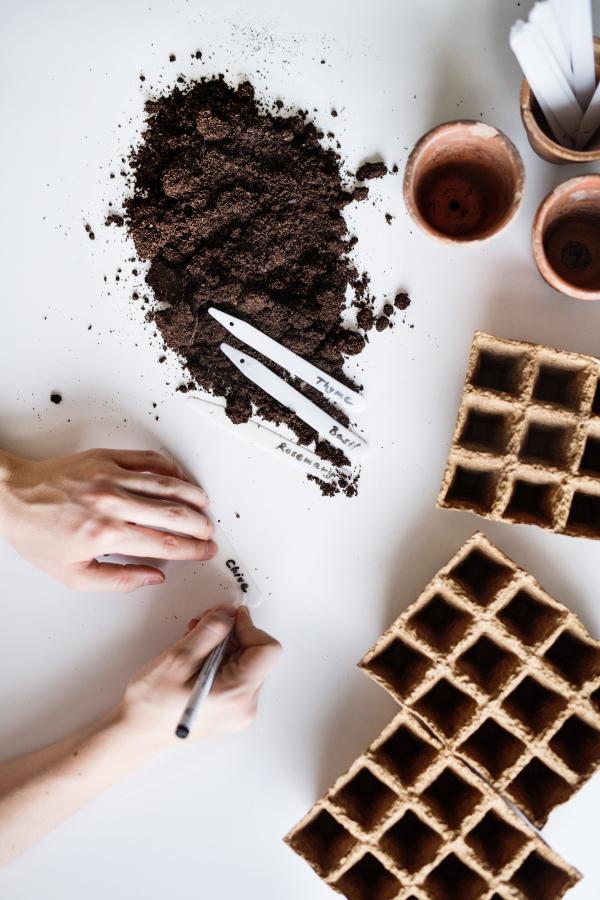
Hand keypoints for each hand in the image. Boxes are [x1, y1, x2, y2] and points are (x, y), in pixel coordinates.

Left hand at [0, 448, 216, 591]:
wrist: (11, 497)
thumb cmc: (37, 533)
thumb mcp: (72, 574)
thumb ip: (117, 580)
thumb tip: (152, 577)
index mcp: (106, 535)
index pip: (165, 544)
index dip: (191, 550)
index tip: (203, 551)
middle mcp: (112, 504)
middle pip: (174, 514)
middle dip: (200, 526)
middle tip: (209, 532)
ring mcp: (111, 477)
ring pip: (167, 485)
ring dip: (192, 497)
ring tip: (205, 505)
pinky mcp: (106, 458)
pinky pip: (148, 460)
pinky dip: (170, 469)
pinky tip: (180, 478)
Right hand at [119, 604, 281, 750]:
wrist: (135, 734)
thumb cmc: (150, 707)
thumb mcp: (178, 659)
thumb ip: (209, 632)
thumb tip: (229, 615)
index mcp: (236, 696)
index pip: (267, 649)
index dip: (249, 626)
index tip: (229, 617)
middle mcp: (243, 707)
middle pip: (256, 654)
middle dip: (232, 633)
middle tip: (206, 623)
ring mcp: (237, 710)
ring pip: (245, 662)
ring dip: (223, 644)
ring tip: (195, 639)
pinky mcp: (229, 709)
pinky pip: (235, 674)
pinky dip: (219, 658)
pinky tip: (197, 654)